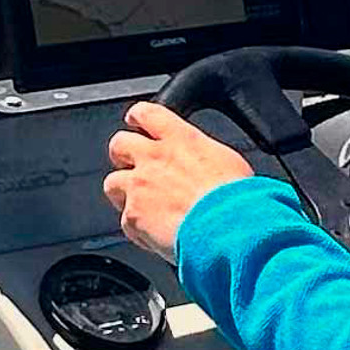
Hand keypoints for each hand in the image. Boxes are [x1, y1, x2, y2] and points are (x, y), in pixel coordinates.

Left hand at [102, 103, 259, 261]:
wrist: (229, 229)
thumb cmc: (237, 199)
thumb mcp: (228, 162)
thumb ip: (204, 157)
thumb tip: (205, 165)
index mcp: (181, 139)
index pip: (147, 113)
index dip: (138, 117)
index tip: (137, 122)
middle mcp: (154, 158)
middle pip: (120, 144)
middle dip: (122, 155)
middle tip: (133, 167)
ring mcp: (139, 186)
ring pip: (112, 183)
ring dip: (123, 193)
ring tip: (142, 206)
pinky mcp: (133, 216)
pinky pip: (125, 221)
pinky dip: (137, 230)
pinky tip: (154, 236)